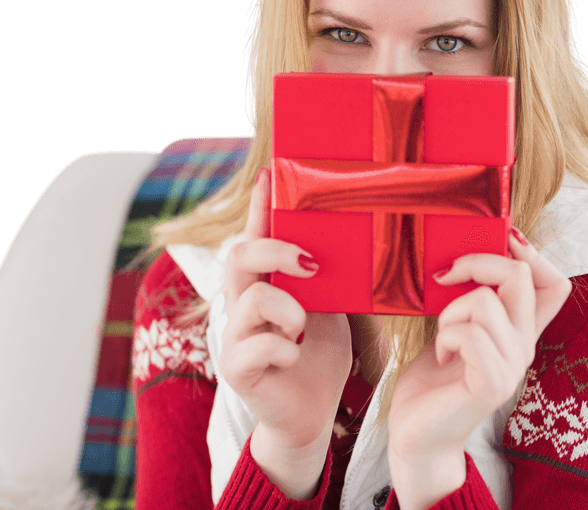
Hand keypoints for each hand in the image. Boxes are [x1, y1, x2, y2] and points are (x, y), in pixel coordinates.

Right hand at [217, 168, 352, 451]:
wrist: (312, 413)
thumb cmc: (319, 356)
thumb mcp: (331, 308)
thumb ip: (327, 279)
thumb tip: (353, 239)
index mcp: (265, 284)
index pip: (257, 236)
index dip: (261, 206)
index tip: (271, 175)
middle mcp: (241, 304)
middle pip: (239, 256)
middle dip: (275, 251)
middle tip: (310, 264)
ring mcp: (234, 336)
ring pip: (251, 301)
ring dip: (289, 311)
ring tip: (303, 329)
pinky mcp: (236, 368)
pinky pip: (257, 345)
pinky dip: (285, 349)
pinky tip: (295, 357)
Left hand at [387, 228, 571, 460]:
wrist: (417, 435)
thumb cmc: (434, 380)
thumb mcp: (457, 327)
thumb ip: (473, 299)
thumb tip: (469, 252)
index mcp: (520, 331)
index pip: (556, 283)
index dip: (532, 254)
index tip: (497, 246)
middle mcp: (524, 346)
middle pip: (522, 277)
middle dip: (479, 262)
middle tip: (447, 276)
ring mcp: (512, 367)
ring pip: (486, 302)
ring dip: (451, 310)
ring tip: (444, 335)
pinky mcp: (492, 384)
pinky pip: (471, 334)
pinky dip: (446, 336)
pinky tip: (443, 355)